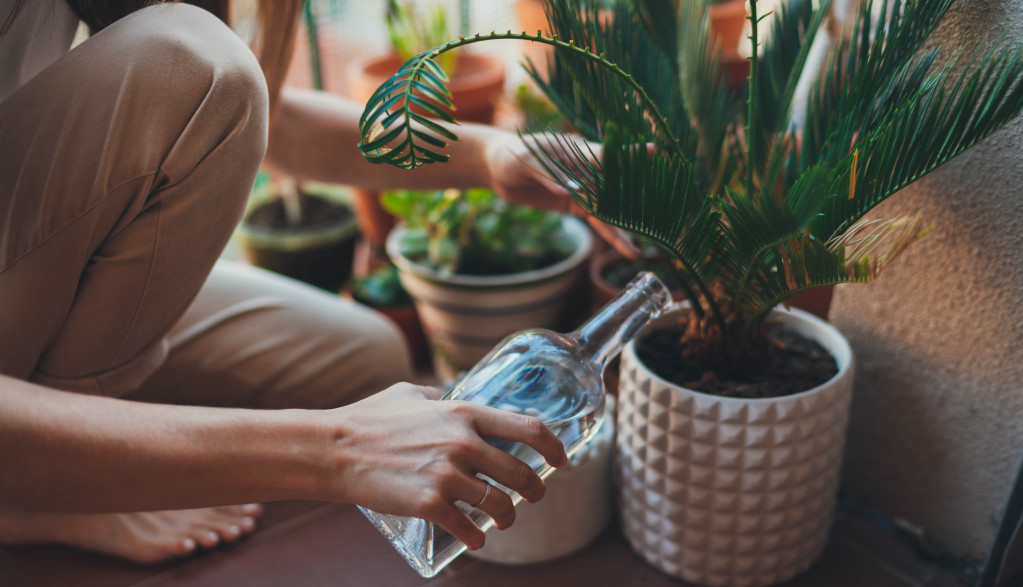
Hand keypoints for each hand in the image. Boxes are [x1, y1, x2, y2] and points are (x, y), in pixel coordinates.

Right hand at [327, 383, 567, 549]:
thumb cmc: (368, 419)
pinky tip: (476, 540)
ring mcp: (448, 475)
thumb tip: (446, 396)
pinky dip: (477, 538)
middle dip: (536, 489)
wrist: (335, 449)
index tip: (561, 458)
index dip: (553, 446)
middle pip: (522, 473)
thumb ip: (435, 396)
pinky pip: (469, 528)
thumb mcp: (408, 393)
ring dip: (508, 517)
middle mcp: (463, 442)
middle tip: (535, 496)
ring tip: (505, 520)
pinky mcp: (430, 504)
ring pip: (500, 505)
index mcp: (463, 412)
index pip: (528, 428)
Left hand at [484, 131, 640, 258]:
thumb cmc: (515, 154)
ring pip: (611, 209)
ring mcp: (585, 189)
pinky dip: (613, 235)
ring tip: (640, 250)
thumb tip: (568, 190)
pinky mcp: (578, 205)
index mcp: (579, 151)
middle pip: (617, 185)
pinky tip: (628, 250)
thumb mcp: (528, 160)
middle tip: (663, 214)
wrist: (501, 168)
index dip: (629, 153)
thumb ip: (549, 174)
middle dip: (639, 199)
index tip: (653, 152)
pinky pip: (599, 221)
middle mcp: (588, 170)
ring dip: (626, 228)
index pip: (607, 153)